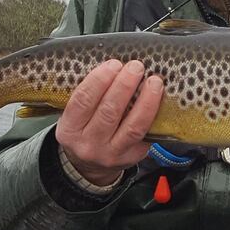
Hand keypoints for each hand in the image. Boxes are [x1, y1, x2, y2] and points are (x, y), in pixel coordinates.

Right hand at [55, 59, 163, 184]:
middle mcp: (89, 144)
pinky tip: (159, 99)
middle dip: (125, 86)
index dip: (99, 80)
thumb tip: (116, 65)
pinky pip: (146, 134)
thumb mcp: (75, 116)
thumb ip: (90, 95)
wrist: (89, 165)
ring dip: (146, 100)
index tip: (113, 64)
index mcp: (70, 130)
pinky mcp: (132, 157)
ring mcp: (112, 154)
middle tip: (136, 67)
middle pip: (109, 112)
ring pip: (133, 126)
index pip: (82, 101)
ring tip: (154, 81)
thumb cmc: (85, 129)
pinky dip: (154, 115)